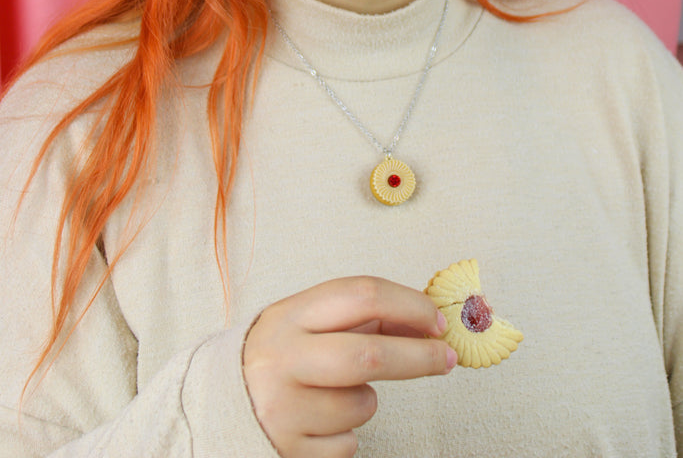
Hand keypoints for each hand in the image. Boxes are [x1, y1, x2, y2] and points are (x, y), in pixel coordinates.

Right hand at [243, 276, 455, 457]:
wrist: (217, 405)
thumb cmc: (279, 356)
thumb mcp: (308, 323)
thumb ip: (360, 318)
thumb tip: (426, 322)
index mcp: (291, 315)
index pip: (360, 294)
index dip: (409, 305)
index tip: (437, 319)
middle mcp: (283, 357)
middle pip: (368, 354)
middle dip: (418, 357)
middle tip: (447, 359)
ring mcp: (282, 406)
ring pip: (361, 404)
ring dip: (366, 401)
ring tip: (336, 394)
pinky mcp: (287, 448)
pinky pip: (348, 444)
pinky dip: (346, 434)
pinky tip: (318, 421)